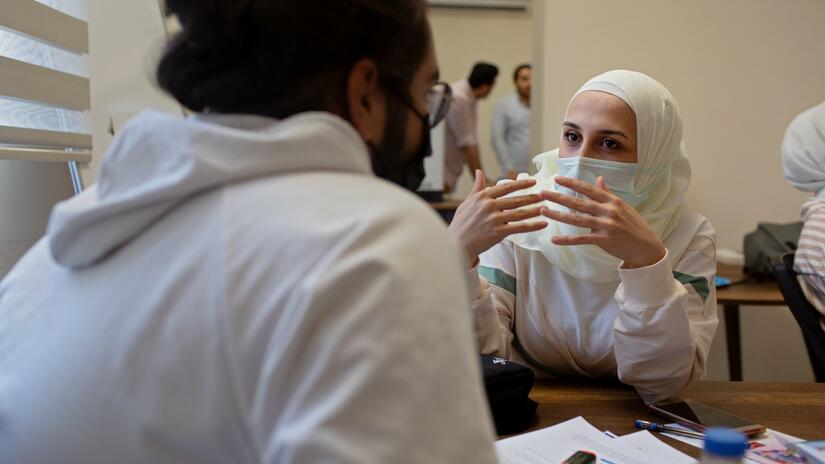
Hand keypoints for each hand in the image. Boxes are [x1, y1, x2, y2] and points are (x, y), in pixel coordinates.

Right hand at [448, 170, 550, 265]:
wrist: (456, 244)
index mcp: (483, 197)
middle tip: (545, 194)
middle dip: (532, 197)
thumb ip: (477, 187)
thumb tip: (480, 171)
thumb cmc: (461, 223)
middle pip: (516, 200)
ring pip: (520, 213)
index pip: (505, 187)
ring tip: (546, 207)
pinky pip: (520, 227)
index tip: (532, 181)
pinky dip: (533, 225)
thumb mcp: (467, 202)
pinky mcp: (499, 232)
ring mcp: (495, 219)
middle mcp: (489, 206)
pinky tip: (543, 224)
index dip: (520, 184)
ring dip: (535, 210)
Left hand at [541, 176, 665, 268]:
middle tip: (542, 193)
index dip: (572, 183)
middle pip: (578, 202)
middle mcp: (608, 211)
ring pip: (576, 219)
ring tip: (543, 211)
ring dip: (558, 215)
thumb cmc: (634, 225)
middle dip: (558, 197)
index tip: (557, 178)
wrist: (645, 247)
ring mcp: (605, 226)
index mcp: (612, 201)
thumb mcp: (623, 206)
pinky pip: (581, 239)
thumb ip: (608, 194)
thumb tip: (599, 179)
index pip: (588, 189)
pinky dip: (566, 240)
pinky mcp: (603, 240)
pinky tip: (554, 239)